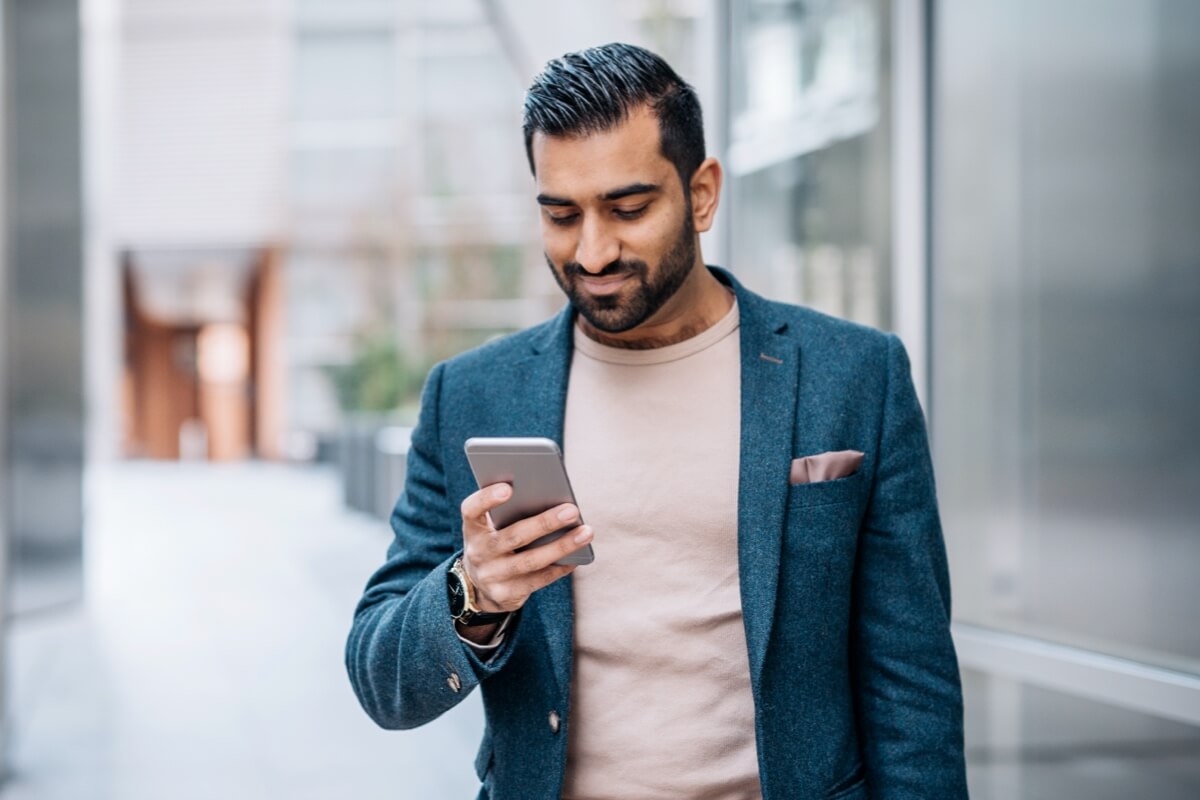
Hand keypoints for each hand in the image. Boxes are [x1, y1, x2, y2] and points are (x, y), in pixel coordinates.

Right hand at [459, 483, 592, 615]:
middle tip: (572, 510)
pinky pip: (538, 580)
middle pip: (513, 536)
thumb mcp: (492, 527)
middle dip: (545, 522)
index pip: (471, 510)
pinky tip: (578, 556)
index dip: (487, 498)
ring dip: (562, 546)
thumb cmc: (495, 542)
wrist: (479, 586)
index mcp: (473, 528)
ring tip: (586, 532)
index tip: (508, 487)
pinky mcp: (506, 594)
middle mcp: (478, 552)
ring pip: (530, 561)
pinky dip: (560, 567)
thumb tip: (552, 497)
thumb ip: (510, 512)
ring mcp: (491, 576)